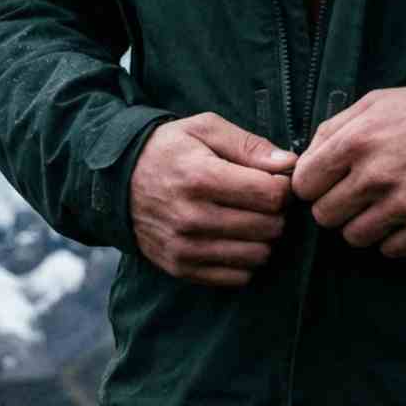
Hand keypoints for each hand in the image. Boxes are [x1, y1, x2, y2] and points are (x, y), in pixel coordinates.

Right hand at [129, 111, 298, 286]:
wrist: (117, 181)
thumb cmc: (170, 149)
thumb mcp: (205, 129)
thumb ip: (249, 145)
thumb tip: (288, 164)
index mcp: (200, 177)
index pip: (270, 194)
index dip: (283, 186)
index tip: (275, 179)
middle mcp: (192, 217)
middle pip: (268, 226)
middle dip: (276, 212)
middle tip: (263, 199)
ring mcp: (185, 247)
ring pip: (258, 255)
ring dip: (263, 238)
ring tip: (249, 217)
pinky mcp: (181, 268)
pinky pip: (237, 277)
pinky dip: (245, 259)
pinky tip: (235, 238)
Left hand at [291, 83, 405, 257]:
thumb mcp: (373, 103)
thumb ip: (332, 129)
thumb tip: (303, 161)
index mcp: (355, 142)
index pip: (304, 185)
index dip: (312, 184)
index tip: (326, 182)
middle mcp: (375, 177)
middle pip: (325, 216)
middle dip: (334, 206)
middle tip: (354, 194)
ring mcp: (402, 206)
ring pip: (354, 238)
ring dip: (362, 224)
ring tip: (380, 205)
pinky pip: (390, 250)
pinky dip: (393, 238)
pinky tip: (404, 216)